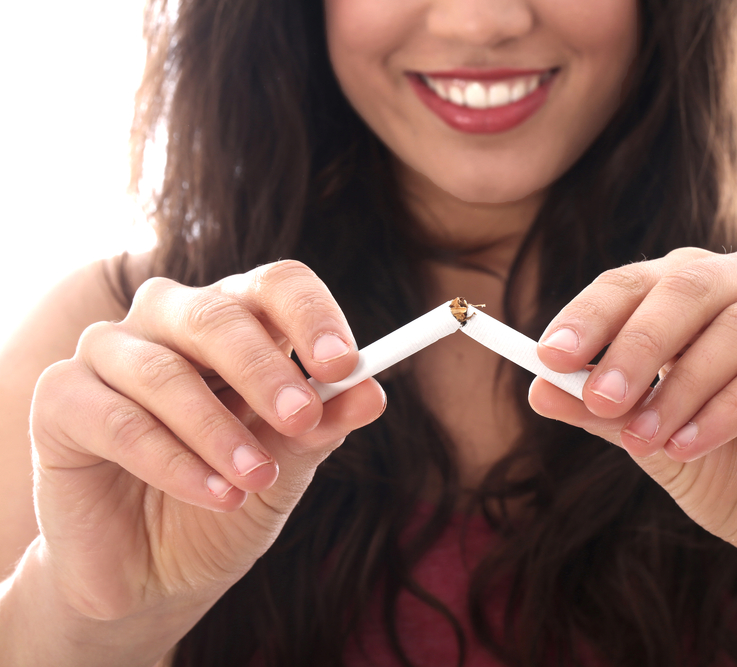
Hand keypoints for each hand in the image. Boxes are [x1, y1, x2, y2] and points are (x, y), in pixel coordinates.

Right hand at [28, 260, 384, 621]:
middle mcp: (168, 322)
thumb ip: (321, 427)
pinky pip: (119, 420)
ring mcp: (109, 355)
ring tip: (256, 480)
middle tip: (301, 417)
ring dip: (219, 430)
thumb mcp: (286, 468)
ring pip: (165, 370)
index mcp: (234, 324)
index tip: (345, 364)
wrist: (153, 577)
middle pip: (217, 314)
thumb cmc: (224, 504)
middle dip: (266, 370)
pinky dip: (174, 461)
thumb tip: (372, 392)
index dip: (312, 315)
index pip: (275, 285)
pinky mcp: (61, 401)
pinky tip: (215, 495)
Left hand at [531, 238, 736, 578]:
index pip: (639, 281)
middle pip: (688, 283)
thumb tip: (537, 386)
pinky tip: (694, 444)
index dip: (592, 314)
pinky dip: (732, 404)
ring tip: (645, 440)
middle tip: (597, 396)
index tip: (549, 356)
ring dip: (682, 386)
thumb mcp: (654, 440)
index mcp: (706, 289)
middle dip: (635, 344)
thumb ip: (603, 409)